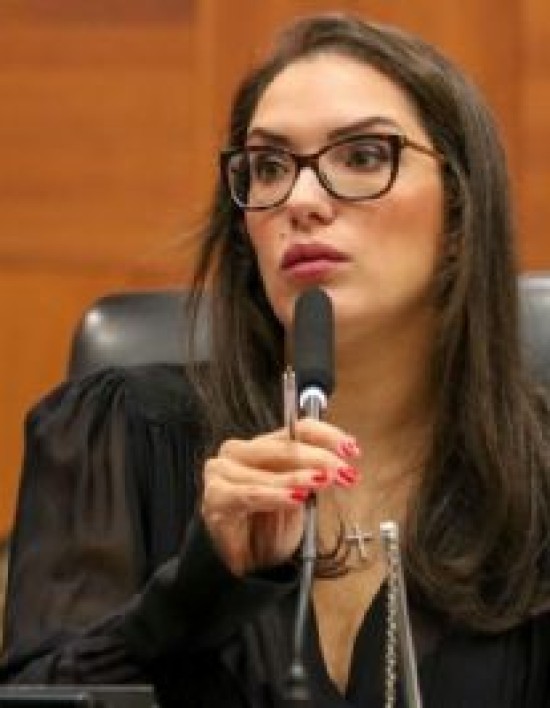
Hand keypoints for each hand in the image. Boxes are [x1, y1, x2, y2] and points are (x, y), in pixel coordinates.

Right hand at [200, 419, 360, 575]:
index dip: (326, 437)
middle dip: (319, 458)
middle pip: (284, 445)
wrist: (243, 566)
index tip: (351, 450)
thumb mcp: (301, 498)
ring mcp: (223, 470)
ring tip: (323, 482)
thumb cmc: (270, 530)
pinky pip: (249, 493)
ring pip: (268, 468)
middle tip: (343, 472)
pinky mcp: (215, 495)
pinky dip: (274, 495)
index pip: (296, 429)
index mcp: (263, 446)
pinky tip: (294, 498)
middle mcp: (241, 452)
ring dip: (299, 476)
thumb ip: (313, 476)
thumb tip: (338, 464)